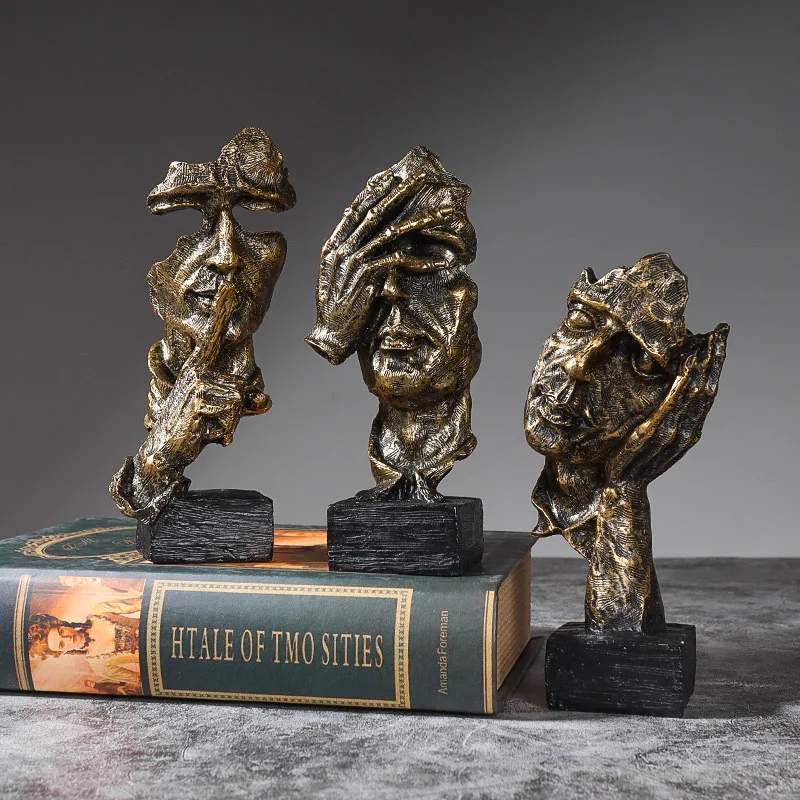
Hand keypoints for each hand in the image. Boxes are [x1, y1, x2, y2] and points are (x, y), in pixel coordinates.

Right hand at [307, 170, 454, 363]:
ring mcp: (353, 261)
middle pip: (376, 212)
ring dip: (418, 221)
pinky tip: (437, 262)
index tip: (394, 175)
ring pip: (391, 232)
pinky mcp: (365, 277)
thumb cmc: (339, 311)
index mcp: (334, 246)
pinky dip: (419, 262)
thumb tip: (378, 245)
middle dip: (400, 192)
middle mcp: (342, 249)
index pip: (357, 210)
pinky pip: (397, 262)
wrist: (329, 336)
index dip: (376, 191)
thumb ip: (357, 258)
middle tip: (421, 177)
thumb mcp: (343, 278)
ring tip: (440, 213)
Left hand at [605, 323, 728, 485]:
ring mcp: (672, 432)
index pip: (706, 391)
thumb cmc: (636, 458)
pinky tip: (684, 370)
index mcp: (689, 428)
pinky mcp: (653, 433)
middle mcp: (686, 429)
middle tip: (719, 333)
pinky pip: (671, 406)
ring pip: (693, 395)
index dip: (713, 366)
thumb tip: (669, 390)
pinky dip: (680, 387)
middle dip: (713, 360)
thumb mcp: (655, 433)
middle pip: (706, 388)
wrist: (623, 486)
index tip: (718, 342)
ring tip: (705, 343)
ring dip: (700, 368)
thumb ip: (667, 416)